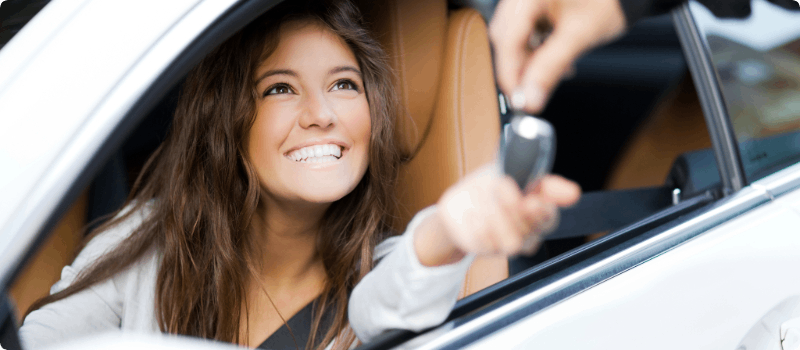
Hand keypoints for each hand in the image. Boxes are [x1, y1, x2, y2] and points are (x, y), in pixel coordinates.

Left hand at [414, 165, 579, 266]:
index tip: (532, 199)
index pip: (550, 217)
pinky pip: (486, 242)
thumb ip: (539, 177)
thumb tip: (572, 191)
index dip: (543, 211)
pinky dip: (477, 223)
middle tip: (500, 185)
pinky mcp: (485, 249)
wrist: (460, 202)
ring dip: (497, 217)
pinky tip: (472, 212)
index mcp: (538, 212)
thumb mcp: (512, 170)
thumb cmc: (490, 186)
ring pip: (513, 243)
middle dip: (514, 205)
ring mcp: (506, 243)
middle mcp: (526, 232)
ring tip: (484, 198)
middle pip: (532, 229)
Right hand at [489, 0, 626, 111]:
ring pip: (514, 39)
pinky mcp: (534, 6)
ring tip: (551, 74)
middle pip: (505, 39)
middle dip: (518, 69)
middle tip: (531, 95)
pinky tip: (553, 60)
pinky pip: (525, 33)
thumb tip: (530, 97)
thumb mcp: (578, 35)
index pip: (506, 39)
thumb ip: (551, 67)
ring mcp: (527, 1)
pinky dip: (536, 51)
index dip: (510, 73)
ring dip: (528, 62)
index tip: (518, 100)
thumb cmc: (609, 0)